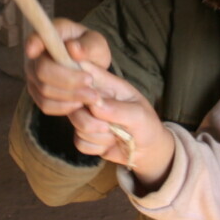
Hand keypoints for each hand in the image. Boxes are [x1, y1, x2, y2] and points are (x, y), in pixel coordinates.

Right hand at [23, 19, 111, 116]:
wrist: (89, 67)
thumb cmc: (90, 50)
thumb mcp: (97, 44)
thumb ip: (89, 45)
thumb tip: (73, 49)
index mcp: (51, 34)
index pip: (36, 37)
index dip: (33, 43)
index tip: (33, 50)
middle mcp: (36, 54)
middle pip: (42, 70)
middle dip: (68, 80)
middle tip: (90, 83)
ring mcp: (33, 74)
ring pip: (44, 90)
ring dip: (70, 96)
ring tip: (92, 96)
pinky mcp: (36, 92)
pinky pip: (45, 105)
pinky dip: (64, 107)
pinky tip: (79, 104)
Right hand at [74, 67, 176, 187]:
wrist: (147, 150)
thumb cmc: (146, 124)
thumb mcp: (139, 115)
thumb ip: (118, 109)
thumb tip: (94, 105)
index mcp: (105, 83)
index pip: (82, 69)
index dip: (75, 78)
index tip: (90, 97)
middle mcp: (92, 97)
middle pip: (72, 102)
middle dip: (90, 120)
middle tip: (108, 126)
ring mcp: (86, 115)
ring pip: (76, 124)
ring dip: (99, 136)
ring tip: (115, 134)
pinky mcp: (83, 134)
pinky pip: (79, 142)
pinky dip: (96, 147)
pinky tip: (109, 144)